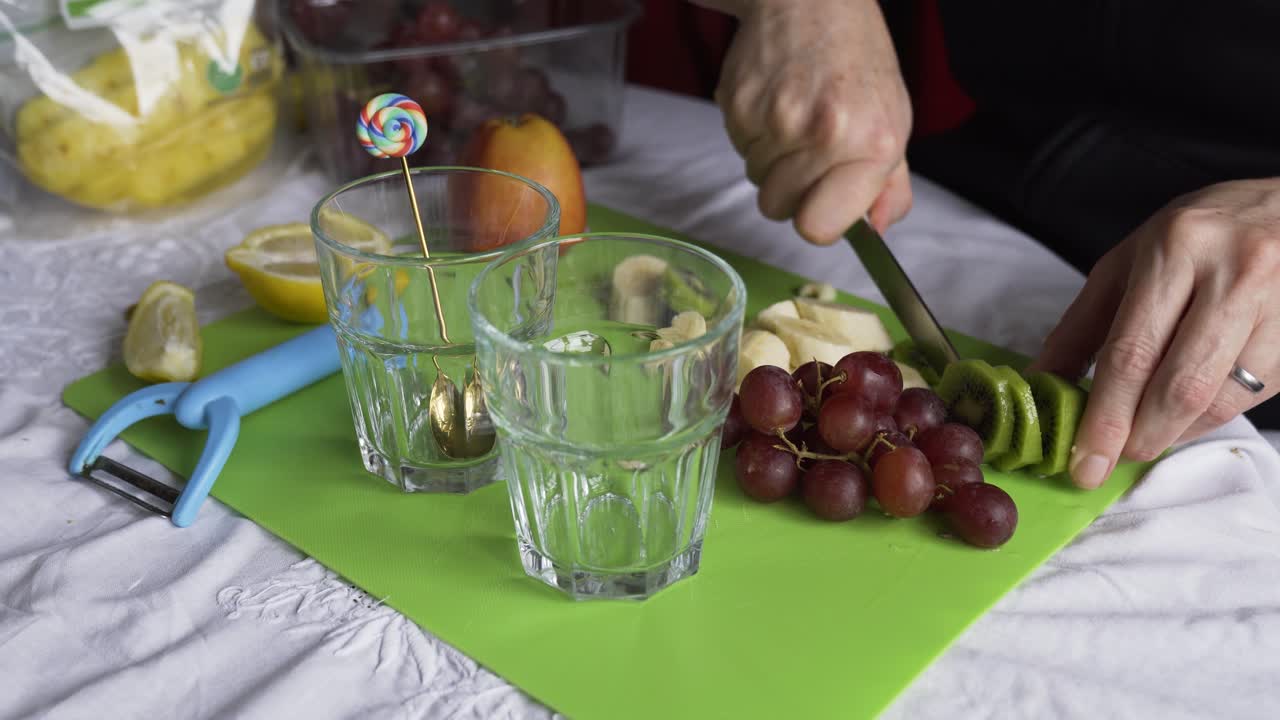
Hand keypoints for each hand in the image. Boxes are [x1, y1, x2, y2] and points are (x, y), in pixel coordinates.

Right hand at [692, 0, 913, 242]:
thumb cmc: (856, 58)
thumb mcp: (894, 118)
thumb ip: (891, 184)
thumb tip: (877, 228)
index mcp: (870, 144)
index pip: (820, 228)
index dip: (818, 220)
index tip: (823, 203)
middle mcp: (823, 134)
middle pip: (779, 209)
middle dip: (790, 188)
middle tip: (807, 149)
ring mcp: (776, 120)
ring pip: (756, 180)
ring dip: (770, 159)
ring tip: (792, 116)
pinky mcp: (738, 105)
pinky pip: (739, 148)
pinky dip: (752, 133)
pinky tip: (773, 101)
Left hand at [1029, 179, 1279, 488]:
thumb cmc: (1196, 237)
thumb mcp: (1127, 264)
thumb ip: (1081, 327)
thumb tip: (1040, 386)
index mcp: (1176, 248)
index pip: (1132, 352)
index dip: (1105, 418)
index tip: (1083, 462)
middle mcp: (1235, 272)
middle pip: (1178, 386)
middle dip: (1138, 437)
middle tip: (1108, 461)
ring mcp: (1279, 303)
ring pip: (1218, 400)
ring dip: (1172, 433)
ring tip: (1144, 434)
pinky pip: (1250, 397)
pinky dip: (1207, 418)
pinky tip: (1185, 414)